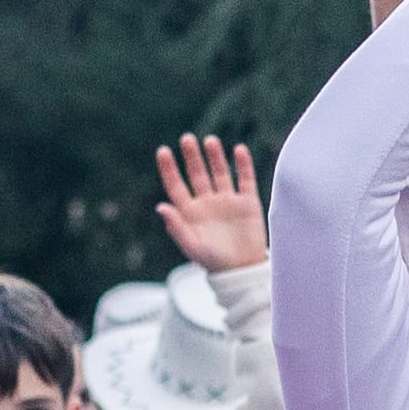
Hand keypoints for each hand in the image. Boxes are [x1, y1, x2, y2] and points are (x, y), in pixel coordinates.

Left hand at [150, 138, 268, 275]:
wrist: (244, 270)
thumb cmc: (215, 262)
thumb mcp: (193, 247)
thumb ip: (177, 227)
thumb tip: (161, 207)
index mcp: (190, 212)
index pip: (176, 185)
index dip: (169, 169)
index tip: (163, 151)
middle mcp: (207, 203)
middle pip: (197, 174)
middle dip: (192, 156)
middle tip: (187, 139)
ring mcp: (227, 201)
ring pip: (220, 172)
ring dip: (215, 156)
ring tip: (210, 141)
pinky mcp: (247, 202)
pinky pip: (244, 179)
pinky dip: (242, 165)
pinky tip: (238, 150)